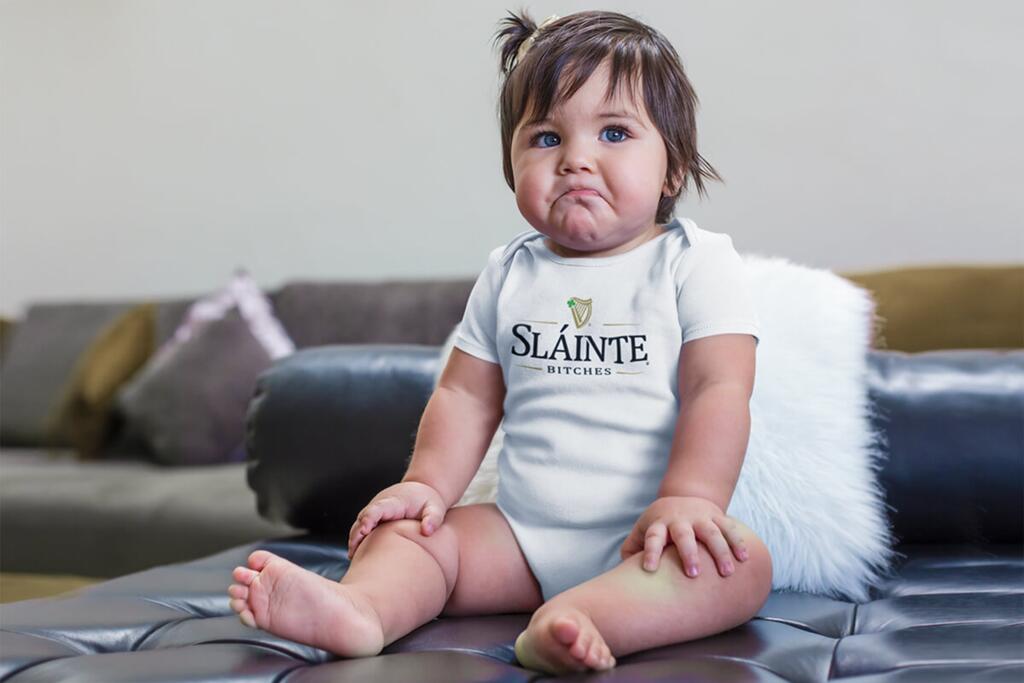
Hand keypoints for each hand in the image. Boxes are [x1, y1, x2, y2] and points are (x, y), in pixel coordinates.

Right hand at [347, 481, 447, 557]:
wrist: (420, 492)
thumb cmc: (427, 502)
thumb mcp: (436, 508)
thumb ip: (433, 518)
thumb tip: (426, 532)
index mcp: (393, 502)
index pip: (377, 508)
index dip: (369, 518)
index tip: (365, 530)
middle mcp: (379, 506)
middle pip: (362, 518)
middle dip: (356, 534)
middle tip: (353, 553)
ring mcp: (374, 513)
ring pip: (358, 526)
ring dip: (354, 540)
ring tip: (353, 558)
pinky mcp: (372, 521)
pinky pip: (361, 531)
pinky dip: (357, 542)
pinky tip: (357, 559)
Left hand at [619, 496, 748, 577]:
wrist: (683, 497)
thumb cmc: (659, 524)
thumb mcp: (642, 531)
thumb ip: (632, 550)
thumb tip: (624, 573)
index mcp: (658, 525)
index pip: (652, 537)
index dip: (650, 552)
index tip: (649, 569)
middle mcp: (679, 520)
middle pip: (684, 535)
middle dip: (689, 553)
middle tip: (693, 574)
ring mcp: (700, 518)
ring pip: (711, 532)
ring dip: (720, 552)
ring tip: (727, 573)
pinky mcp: (717, 517)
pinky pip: (729, 528)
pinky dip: (737, 542)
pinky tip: (745, 558)